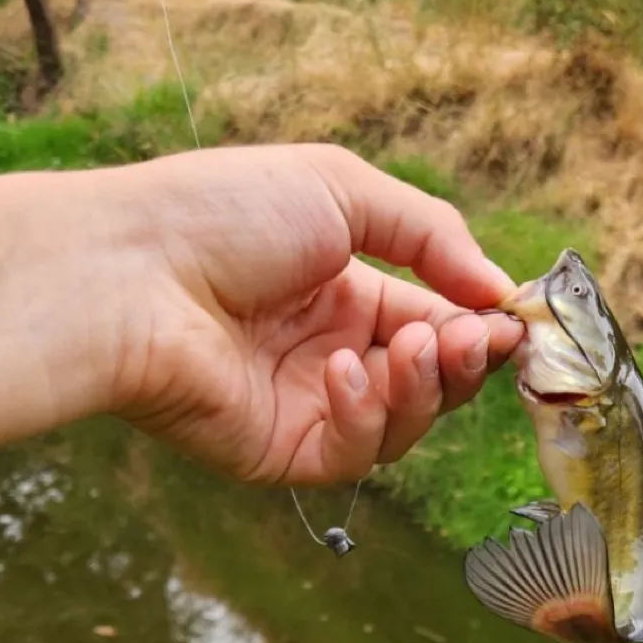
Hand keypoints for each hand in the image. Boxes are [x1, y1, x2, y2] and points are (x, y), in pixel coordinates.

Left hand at [94, 144, 521, 485]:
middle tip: (473, 338)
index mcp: (343, 290)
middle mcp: (329, 351)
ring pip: (406, 422)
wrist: (129, 272)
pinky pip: (356, 452)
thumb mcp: (341, 189)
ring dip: (423, 386)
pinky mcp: (282, 453)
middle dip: (462, 358)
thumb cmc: (221, 214)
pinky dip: (367, 414)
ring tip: (408, 346)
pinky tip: (342, 371)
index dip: (478, 324)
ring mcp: (307, 406)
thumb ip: (431, 235)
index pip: (435, 319)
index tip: (513, 321)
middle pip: (432, 378)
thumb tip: (499, 291)